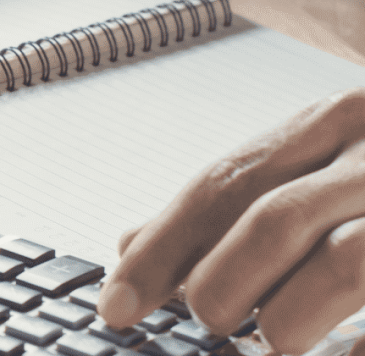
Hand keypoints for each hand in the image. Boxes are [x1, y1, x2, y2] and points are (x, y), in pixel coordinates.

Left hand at [98, 89, 364, 354]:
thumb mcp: (320, 161)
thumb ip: (235, 199)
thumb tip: (127, 246)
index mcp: (332, 121)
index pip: (222, 182)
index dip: (160, 248)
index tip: (115, 304)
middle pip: (274, 219)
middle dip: (221, 284)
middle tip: (205, 322)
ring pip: (343, 263)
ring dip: (288, 322)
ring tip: (273, 343)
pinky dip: (359, 345)